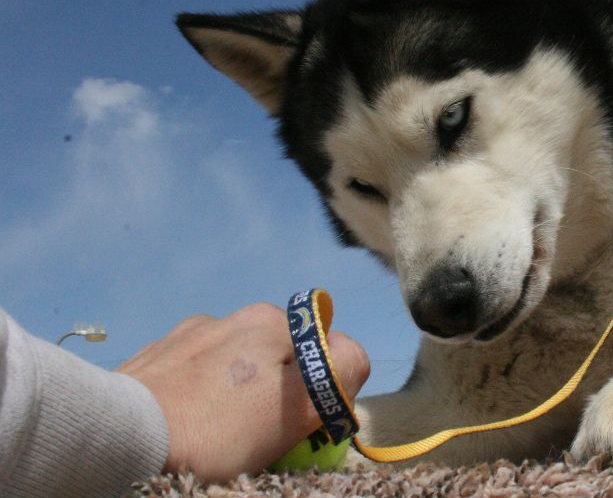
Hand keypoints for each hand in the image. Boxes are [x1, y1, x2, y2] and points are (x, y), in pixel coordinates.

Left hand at [118, 302, 368, 481]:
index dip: (323, 391)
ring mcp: (186, 335)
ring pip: (233, 366)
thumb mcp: (296, 408)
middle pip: (277, 358)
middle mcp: (230, 316)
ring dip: (236, 392)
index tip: (300, 425)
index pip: (326, 351)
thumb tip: (350, 356)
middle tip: (259, 435)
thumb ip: (338, 374)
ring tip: (215, 432)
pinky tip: (185, 421)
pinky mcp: (152, 358)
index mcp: (270, 322)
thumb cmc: (217, 428)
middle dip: (277, 391)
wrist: (118, 439)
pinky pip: (193, 375)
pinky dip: (198, 395)